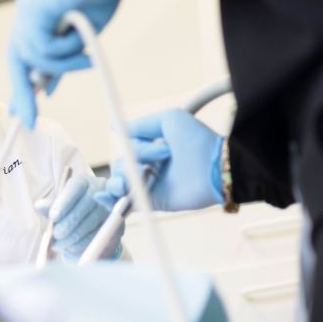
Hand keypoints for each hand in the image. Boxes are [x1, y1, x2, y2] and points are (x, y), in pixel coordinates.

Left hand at [8, 0, 121, 127]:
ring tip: (87, 55)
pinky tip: (79, 34)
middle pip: (16, 59)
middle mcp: (27, 12)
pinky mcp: (31, 9)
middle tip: (26, 119)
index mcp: (38, 16)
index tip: (25, 106)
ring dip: (64, 64)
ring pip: (35, 58)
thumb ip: (60, 60)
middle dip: (22, 92)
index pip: (26, 53)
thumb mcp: (80, 37)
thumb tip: (44, 86)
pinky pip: (44, 48)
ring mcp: (27, 9)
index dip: (26, 81)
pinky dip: (66, 49)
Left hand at [41, 174, 124, 261]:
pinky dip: (83, 242)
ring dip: (73, 235)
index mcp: (83, 182)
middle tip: (56, 234)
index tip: (53, 216)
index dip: (63, 202)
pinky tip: (72, 246)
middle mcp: (99, 189)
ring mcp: (111, 205)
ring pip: (90, 221)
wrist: (92, 229)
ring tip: (60, 244)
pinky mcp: (117, 223)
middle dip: (68, 222)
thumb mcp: (59, 209)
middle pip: (84, 205)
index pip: (74, 188)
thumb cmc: (72, 214)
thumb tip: (39, 205)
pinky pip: (98, 234)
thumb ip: (50, 207)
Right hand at [101, 109, 223, 210]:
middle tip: (151, 164)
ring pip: (119, 183)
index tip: (160, 150)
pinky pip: (126, 202)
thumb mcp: (168, 119)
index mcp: (152, 148)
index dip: (134, 149)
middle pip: (119, 166)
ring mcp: (149, 185)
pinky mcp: (153, 201)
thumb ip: (141, 125)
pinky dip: (112, 200)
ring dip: (117, 181)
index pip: (127, 149)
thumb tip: (113, 127)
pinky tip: (106, 197)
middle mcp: (148, 166)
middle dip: (125, 166)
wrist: (216, 168)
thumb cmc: (197, 140)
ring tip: (128, 183)